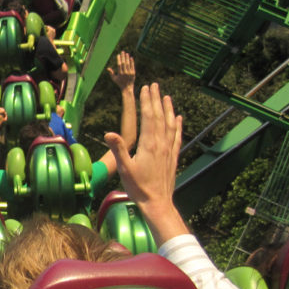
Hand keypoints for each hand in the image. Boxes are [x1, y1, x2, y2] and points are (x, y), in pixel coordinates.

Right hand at [104, 82, 187, 244]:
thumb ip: (119, 149)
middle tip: (154, 86)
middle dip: (157, 100)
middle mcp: (161, 143)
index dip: (147, 101)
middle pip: (160, 116)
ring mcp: (169, 149)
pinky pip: (177, 136)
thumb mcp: (125, 168)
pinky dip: (178, 124)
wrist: (157, 202)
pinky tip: (179, 118)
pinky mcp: (173, 156)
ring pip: (170, 124)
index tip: (145, 88)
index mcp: (149, 144)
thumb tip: (109, 133)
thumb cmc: (138, 187)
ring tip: (167, 96)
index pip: (148, 117)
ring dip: (169, 109)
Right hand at [107, 51, 135, 91]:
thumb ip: (111, 73)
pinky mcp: (133, 73)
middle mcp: (125, 73)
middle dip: (123, 57)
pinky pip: (132, 66)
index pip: (119, 65)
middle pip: (124, 63)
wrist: (127, 88)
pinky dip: (132, 62)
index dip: (118, 59)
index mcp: (120, 74)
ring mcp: (129, 73)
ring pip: (128, 64)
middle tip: (122, 52)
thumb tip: (108, 68)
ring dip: (127, 58)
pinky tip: (131, 58)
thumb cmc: (119, 83)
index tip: (118, 55)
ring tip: (127, 53)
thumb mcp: (114, 79)